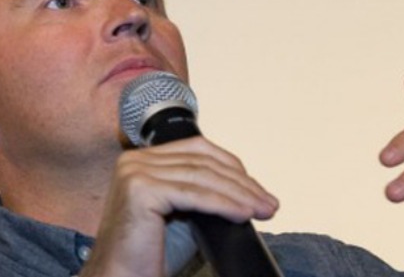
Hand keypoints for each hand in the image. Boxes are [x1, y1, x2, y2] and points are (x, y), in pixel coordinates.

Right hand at [81, 137, 278, 276]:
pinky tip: (244, 214)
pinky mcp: (141, 189)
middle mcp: (135, 159)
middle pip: (203, 162)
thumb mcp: (182, 212)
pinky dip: (225, 205)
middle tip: (269, 203)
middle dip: (242, 183)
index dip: (233, 167)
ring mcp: (135, 172)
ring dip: (240, 194)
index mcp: (142, 159)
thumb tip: (246, 187)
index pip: (198, 150)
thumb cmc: (148, 254)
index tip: (258, 189)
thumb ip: (203, 191)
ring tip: (263, 210)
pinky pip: (195, 195)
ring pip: (203, 177)